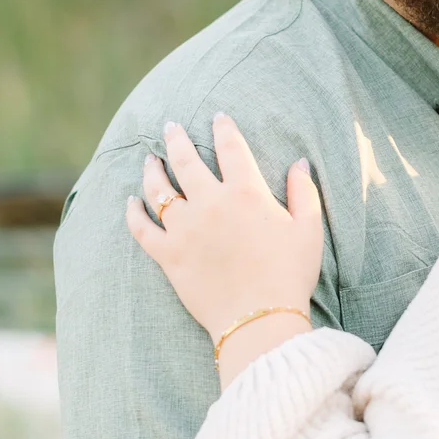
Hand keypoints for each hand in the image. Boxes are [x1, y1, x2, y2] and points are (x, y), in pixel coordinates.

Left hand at [126, 114, 323, 342]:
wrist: (260, 321)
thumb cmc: (290, 276)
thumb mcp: (308, 230)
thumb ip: (304, 192)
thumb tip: (300, 163)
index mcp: (247, 193)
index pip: (231, 148)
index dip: (223, 129)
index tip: (218, 118)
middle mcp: (211, 204)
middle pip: (187, 161)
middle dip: (177, 139)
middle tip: (170, 126)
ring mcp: (185, 229)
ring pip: (159, 189)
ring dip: (152, 170)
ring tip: (150, 159)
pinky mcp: (169, 255)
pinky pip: (142, 228)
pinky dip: (133, 212)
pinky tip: (130, 202)